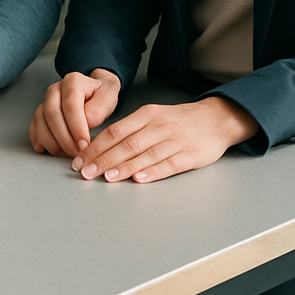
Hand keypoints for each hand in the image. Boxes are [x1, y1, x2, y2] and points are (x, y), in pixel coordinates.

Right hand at [30, 69, 120, 157]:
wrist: (93, 89)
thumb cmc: (100, 94)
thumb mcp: (109, 95)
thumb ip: (100, 108)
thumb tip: (88, 121)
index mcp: (72, 82)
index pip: (70, 105)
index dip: (76, 127)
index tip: (84, 144)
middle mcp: (55, 89)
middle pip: (52, 113)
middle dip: (64, 137)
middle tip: (77, 153)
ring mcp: (46, 100)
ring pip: (40, 120)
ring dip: (51, 141)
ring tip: (66, 153)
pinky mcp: (41, 111)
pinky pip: (34, 125)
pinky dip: (38, 139)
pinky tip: (44, 149)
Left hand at [70, 97, 259, 183]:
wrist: (215, 120)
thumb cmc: (178, 121)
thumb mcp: (152, 116)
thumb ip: (130, 129)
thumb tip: (100, 146)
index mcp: (146, 114)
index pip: (114, 131)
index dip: (95, 146)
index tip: (79, 159)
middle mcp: (158, 126)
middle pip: (125, 144)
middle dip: (102, 159)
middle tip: (85, 172)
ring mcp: (175, 140)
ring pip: (144, 154)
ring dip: (123, 167)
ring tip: (105, 177)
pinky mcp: (190, 155)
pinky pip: (168, 164)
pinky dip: (152, 172)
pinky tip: (138, 179)